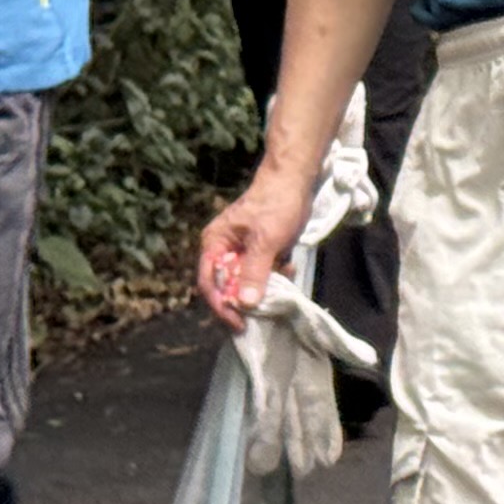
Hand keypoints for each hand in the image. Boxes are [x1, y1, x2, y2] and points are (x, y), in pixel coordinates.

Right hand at [195, 167, 308, 327]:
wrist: (294, 180)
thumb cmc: (275, 205)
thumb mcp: (265, 240)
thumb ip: (254, 272)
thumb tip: (245, 304)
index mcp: (214, 244)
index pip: (208, 284)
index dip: (221, 306)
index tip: (239, 323)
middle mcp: (223, 251)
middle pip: (226, 287)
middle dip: (245, 300)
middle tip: (263, 314)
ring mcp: (241, 253)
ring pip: (246, 284)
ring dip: (264, 288)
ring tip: (283, 280)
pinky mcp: (259, 253)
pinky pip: (261, 275)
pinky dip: (275, 277)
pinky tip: (289, 268)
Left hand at [238, 280, 384, 479]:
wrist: (265, 295)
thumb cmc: (295, 309)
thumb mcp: (321, 325)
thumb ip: (342, 343)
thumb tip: (370, 360)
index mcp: (316, 371)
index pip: (322, 408)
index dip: (326, 432)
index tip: (329, 459)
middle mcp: (297, 382)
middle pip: (301, 419)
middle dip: (302, 444)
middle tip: (304, 474)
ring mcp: (275, 382)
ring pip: (278, 417)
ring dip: (276, 441)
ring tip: (268, 469)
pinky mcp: (255, 377)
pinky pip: (258, 405)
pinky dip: (258, 425)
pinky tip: (254, 446)